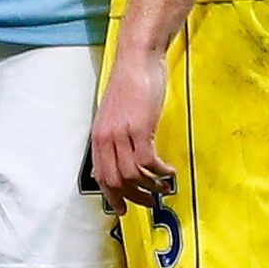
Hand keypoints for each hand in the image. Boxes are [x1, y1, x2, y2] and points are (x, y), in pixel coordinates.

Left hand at [91, 47, 175, 215]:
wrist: (137, 60)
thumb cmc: (130, 83)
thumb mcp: (114, 114)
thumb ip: (113, 137)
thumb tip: (118, 159)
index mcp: (99, 136)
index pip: (101, 176)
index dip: (113, 196)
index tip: (125, 207)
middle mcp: (106, 138)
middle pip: (115, 180)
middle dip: (133, 197)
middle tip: (148, 201)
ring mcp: (122, 134)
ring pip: (132, 175)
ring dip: (150, 187)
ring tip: (163, 187)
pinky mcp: (140, 128)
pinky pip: (148, 162)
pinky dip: (160, 172)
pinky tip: (169, 171)